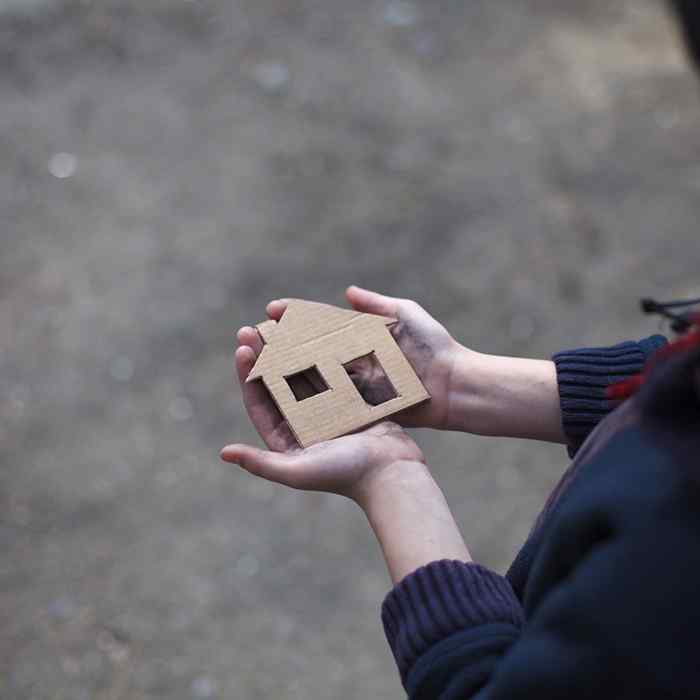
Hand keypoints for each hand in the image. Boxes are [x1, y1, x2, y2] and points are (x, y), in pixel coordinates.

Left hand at [221, 327, 424, 502]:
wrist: (393, 473)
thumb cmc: (345, 475)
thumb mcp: (297, 471)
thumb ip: (260, 463)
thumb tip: (223, 452)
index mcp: (287, 440)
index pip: (260, 402)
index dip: (248, 375)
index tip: (242, 349)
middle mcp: (304, 425)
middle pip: (277, 384)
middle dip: (263, 355)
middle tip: (252, 328)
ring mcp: (327, 412)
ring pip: (302, 373)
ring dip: (288, 349)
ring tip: (277, 323)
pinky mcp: (349, 402)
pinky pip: (329, 372)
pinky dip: (320, 353)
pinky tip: (312, 331)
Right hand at [265, 286, 462, 429]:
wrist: (456, 387)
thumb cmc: (435, 347)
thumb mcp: (407, 316)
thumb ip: (377, 304)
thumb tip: (346, 292)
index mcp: (361, 336)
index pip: (320, 322)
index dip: (296, 315)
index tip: (271, 308)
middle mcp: (352, 360)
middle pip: (308, 348)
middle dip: (280, 340)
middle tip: (252, 333)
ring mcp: (354, 384)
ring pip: (311, 373)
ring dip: (283, 365)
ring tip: (256, 357)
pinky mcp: (358, 406)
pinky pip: (326, 397)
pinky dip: (302, 392)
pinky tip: (277, 387)